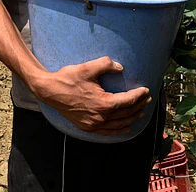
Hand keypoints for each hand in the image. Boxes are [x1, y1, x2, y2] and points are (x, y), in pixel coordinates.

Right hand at [31, 57, 151, 135]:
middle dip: (139, 105)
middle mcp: (101, 117)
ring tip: (141, 111)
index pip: (128, 100)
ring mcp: (94, 124)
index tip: (146, 90)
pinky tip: (126, 127)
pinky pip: (108, 131)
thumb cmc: (68, 78)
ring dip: (132, 117)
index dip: (139, 95)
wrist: (49, 90)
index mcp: (104, 103)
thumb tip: (120, 67)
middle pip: (126, 113)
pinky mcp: (87, 126)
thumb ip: (106, 64)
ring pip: (119, 123)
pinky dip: (119, 130)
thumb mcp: (87, 68)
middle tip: (147, 99)